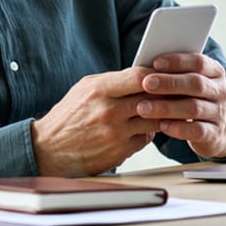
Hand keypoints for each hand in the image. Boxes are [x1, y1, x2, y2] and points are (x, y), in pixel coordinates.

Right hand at [31, 68, 161, 176]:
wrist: (48, 149)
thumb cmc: (68, 116)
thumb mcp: (85, 88)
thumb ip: (113, 81)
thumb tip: (143, 74)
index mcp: (99, 90)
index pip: (139, 76)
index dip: (157, 74)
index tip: (165, 73)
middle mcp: (108, 111)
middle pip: (152, 98)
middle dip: (167, 94)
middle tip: (177, 90)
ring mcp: (115, 133)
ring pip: (154, 119)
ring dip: (162, 114)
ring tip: (167, 108)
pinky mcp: (119, 152)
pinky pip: (146, 138)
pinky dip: (149, 132)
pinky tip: (147, 126)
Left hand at [135, 53, 225, 159]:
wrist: (221, 129)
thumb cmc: (196, 99)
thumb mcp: (192, 83)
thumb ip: (175, 74)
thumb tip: (146, 67)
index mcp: (215, 72)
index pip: (199, 62)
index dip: (177, 61)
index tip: (155, 63)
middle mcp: (219, 91)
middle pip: (196, 84)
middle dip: (169, 83)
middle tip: (146, 83)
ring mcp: (219, 113)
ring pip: (194, 108)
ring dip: (166, 107)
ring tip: (143, 107)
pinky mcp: (215, 134)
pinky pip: (197, 130)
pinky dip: (178, 128)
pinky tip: (162, 126)